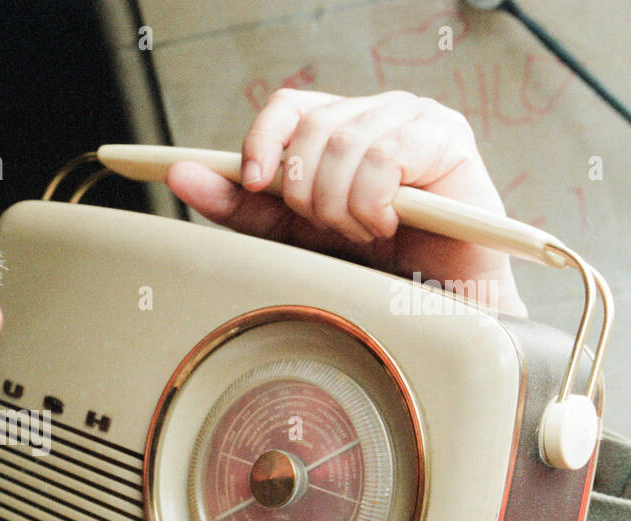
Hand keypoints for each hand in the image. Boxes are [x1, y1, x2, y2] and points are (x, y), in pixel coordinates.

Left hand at [166, 88, 526, 316]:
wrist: (435, 304)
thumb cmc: (372, 266)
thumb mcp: (294, 235)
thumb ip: (242, 207)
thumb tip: (181, 174)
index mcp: (341, 126)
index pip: (287, 106)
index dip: (262, 141)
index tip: (252, 184)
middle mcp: (378, 112)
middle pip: (312, 129)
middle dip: (309, 194)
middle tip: (334, 230)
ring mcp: (416, 119)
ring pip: (344, 144)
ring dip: (343, 206)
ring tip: (365, 232)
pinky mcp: (448, 138)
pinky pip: (385, 157)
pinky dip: (376, 203)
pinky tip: (391, 225)